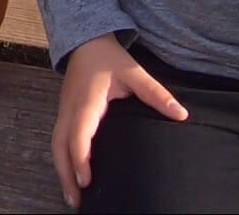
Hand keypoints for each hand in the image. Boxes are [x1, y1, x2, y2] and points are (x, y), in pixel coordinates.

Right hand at [52, 34, 188, 207]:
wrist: (86, 40)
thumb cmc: (108, 58)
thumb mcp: (134, 72)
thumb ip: (156, 93)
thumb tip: (181, 114)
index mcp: (86, 102)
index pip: (79, 134)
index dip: (81, 158)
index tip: (86, 180)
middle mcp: (70, 110)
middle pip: (60, 147)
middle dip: (66, 175)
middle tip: (76, 202)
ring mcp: (64, 112)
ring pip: (56, 146)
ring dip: (62, 171)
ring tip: (73, 197)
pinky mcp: (65, 113)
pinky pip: (59, 141)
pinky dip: (63, 160)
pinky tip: (71, 175)